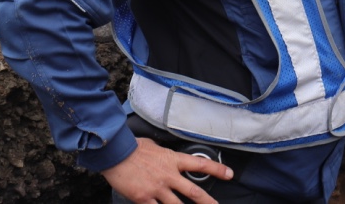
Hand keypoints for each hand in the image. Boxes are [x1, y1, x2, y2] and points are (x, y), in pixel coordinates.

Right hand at [101, 137, 233, 203]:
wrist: (116, 153)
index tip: (229, 174)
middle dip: (209, 202)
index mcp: (172, 160)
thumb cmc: (133, 147)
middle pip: (194, 192)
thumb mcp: (154, 146)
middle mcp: (168, 175)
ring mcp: (157, 188)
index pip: (200, 164)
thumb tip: (166, 155)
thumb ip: (164, 154)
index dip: (217, 170)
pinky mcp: (144, 198)